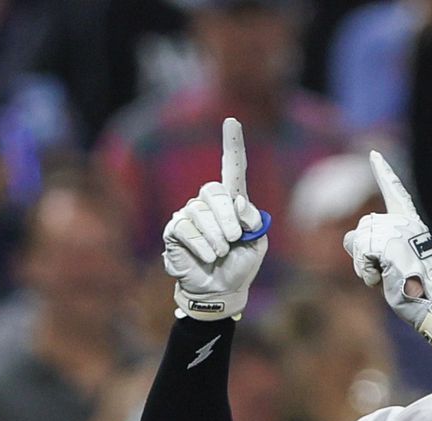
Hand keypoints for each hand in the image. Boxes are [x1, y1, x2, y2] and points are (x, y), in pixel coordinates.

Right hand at [163, 118, 267, 320]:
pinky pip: (186, 229)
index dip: (232, 144)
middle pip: (214, 191)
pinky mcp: (175, 230)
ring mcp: (189, 214)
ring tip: (220, 253)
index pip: (233, 168)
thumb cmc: (240, 264)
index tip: (232, 120)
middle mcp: (209, 202)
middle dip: (227, 217)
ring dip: (216, 238)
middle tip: (235, 238)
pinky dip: (201, 246)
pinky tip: (208, 257)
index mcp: (233, 201)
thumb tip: (239, 203)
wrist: (221, 290)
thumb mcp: (257, 242)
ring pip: (200, 213)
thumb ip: (254, 221)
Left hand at [342, 151, 431, 346]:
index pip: (394, 192)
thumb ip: (372, 245)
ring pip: (358, 240)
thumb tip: (349, 239)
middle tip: (388, 271)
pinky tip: (383, 279)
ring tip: (387, 275)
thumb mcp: (391, 261)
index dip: (384, 173)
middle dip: (365, 253)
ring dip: (364, 264)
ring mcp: (397, 231)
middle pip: (363, 228)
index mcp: (411, 223)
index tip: (374, 155)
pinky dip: (366, 271)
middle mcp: (405, 221)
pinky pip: (360, 253)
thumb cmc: (413, 287)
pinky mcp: (388, 243)